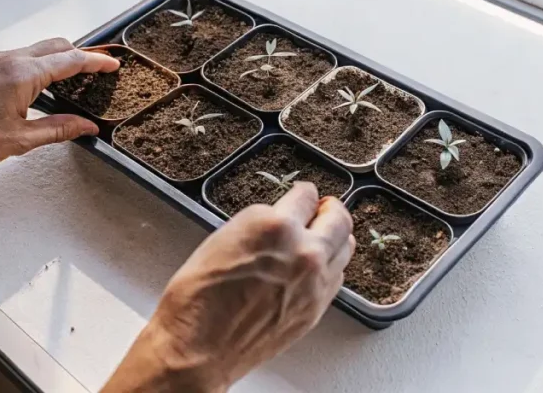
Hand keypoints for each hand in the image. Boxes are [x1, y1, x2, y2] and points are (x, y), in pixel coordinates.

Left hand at [0, 38, 118, 169]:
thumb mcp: (20, 140)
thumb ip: (58, 130)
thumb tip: (85, 127)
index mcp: (22, 75)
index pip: (70, 61)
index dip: (95, 62)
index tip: (113, 64)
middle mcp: (9, 60)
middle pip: (57, 47)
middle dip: (81, 55)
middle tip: (99, 69)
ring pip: (39, 49)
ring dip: (61, 58)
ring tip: (77, 76)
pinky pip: (23, 57)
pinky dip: (43, 63)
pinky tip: (46, 82)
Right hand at [103, 184, 354, 391]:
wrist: (199, 348)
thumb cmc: (198, 300)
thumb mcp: (223, 239)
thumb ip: (260, 226)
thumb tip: (277, 220)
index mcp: (274, 226)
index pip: (304, 196)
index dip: (303, 194)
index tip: (304, 194)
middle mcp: (302, 250)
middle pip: (337, 218)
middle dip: (330, 210)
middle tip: (325, 207)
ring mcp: (314, 281)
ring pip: (344, 246)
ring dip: (335, 237)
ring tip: (328, 234)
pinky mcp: (316, 307)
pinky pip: (337, 277)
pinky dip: (331, 266)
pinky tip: (320, 265)